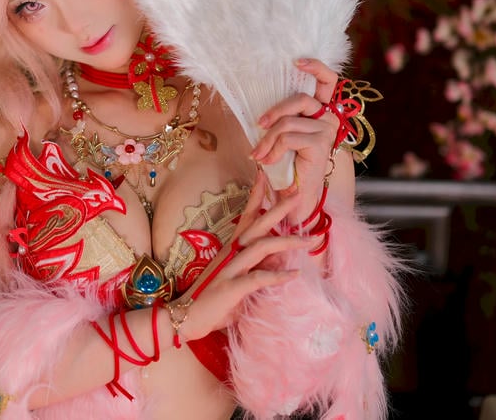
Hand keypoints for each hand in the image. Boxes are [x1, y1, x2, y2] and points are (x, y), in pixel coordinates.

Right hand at [171, 183, 310, 341]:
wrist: (185, 317)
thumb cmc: (213, 300)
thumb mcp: (238, 281)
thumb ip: (256, 270)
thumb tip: (279, 263)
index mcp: (232, 249)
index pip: (247, 217)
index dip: (257, 197)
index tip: (266, 178)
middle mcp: (232, 254)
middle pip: (258, 224)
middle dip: (279, 209)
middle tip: (298, 194)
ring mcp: (231, 269)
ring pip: (262, 247)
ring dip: (287, 241)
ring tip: (309, 240)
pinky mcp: (231, 288)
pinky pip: (258, 278)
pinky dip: (278, 276)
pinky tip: (295, 274)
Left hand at [249, 58, 340, 213]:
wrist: (297, 196)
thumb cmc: (288, 164)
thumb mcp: (283, 135)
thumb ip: (281, 117)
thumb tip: (261, 106)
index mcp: (322, 112)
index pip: (328, 81)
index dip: (315, 67)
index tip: (297, 62)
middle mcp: (328, 118)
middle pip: (300, 99)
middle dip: (275, 111)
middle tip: (259, 125)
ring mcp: (326, 131)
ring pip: (287, 123)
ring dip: (267, 140)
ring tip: (258, 155)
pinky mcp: (319, 144)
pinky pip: (287, 137)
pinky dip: (272, 149)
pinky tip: (267, 160)